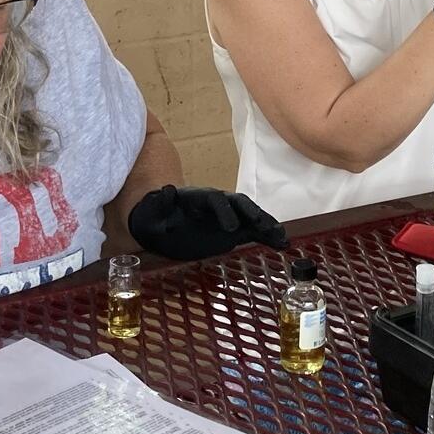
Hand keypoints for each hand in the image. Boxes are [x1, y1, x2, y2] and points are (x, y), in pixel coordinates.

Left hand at [129, 185, 287, 260]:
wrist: (160, 226)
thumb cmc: (154, 219)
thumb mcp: (150, 214)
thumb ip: (159, 204)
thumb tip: (167, 190)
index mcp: (197, 198)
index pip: (214, 199)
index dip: (224, 211)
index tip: (231, 228)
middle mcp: (217, 203)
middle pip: (238, 203)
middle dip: (252, 214)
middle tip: (263, 227)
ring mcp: (228, 216)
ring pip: (251, 215)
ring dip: (266, 224)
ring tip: (282, 238)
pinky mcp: (235, 230)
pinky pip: (254, 231)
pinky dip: (268, 236)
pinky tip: (283, 244)